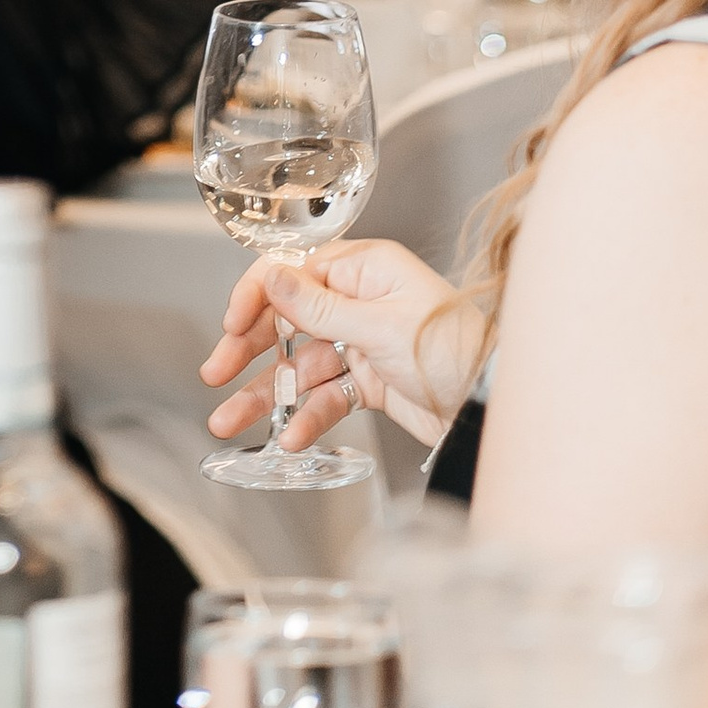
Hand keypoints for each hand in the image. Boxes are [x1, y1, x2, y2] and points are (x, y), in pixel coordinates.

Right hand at [199, 237, 481, 453]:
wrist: (493, 404)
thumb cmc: (457, 349)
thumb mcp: (382, 326)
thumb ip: (319, 307)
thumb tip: (272, 278)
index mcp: (364, 270)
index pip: (293, 273)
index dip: (257, 299)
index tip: (231, 327)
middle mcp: (360, 301)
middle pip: (288, 320)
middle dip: (249, 350)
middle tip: (215, 374)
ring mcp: (363, 342)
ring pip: (301, 366)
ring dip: (268, 395)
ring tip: (230, 420)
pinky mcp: (370, 381)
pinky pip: (325, 396)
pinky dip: (305, 417)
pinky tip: (289, 437)